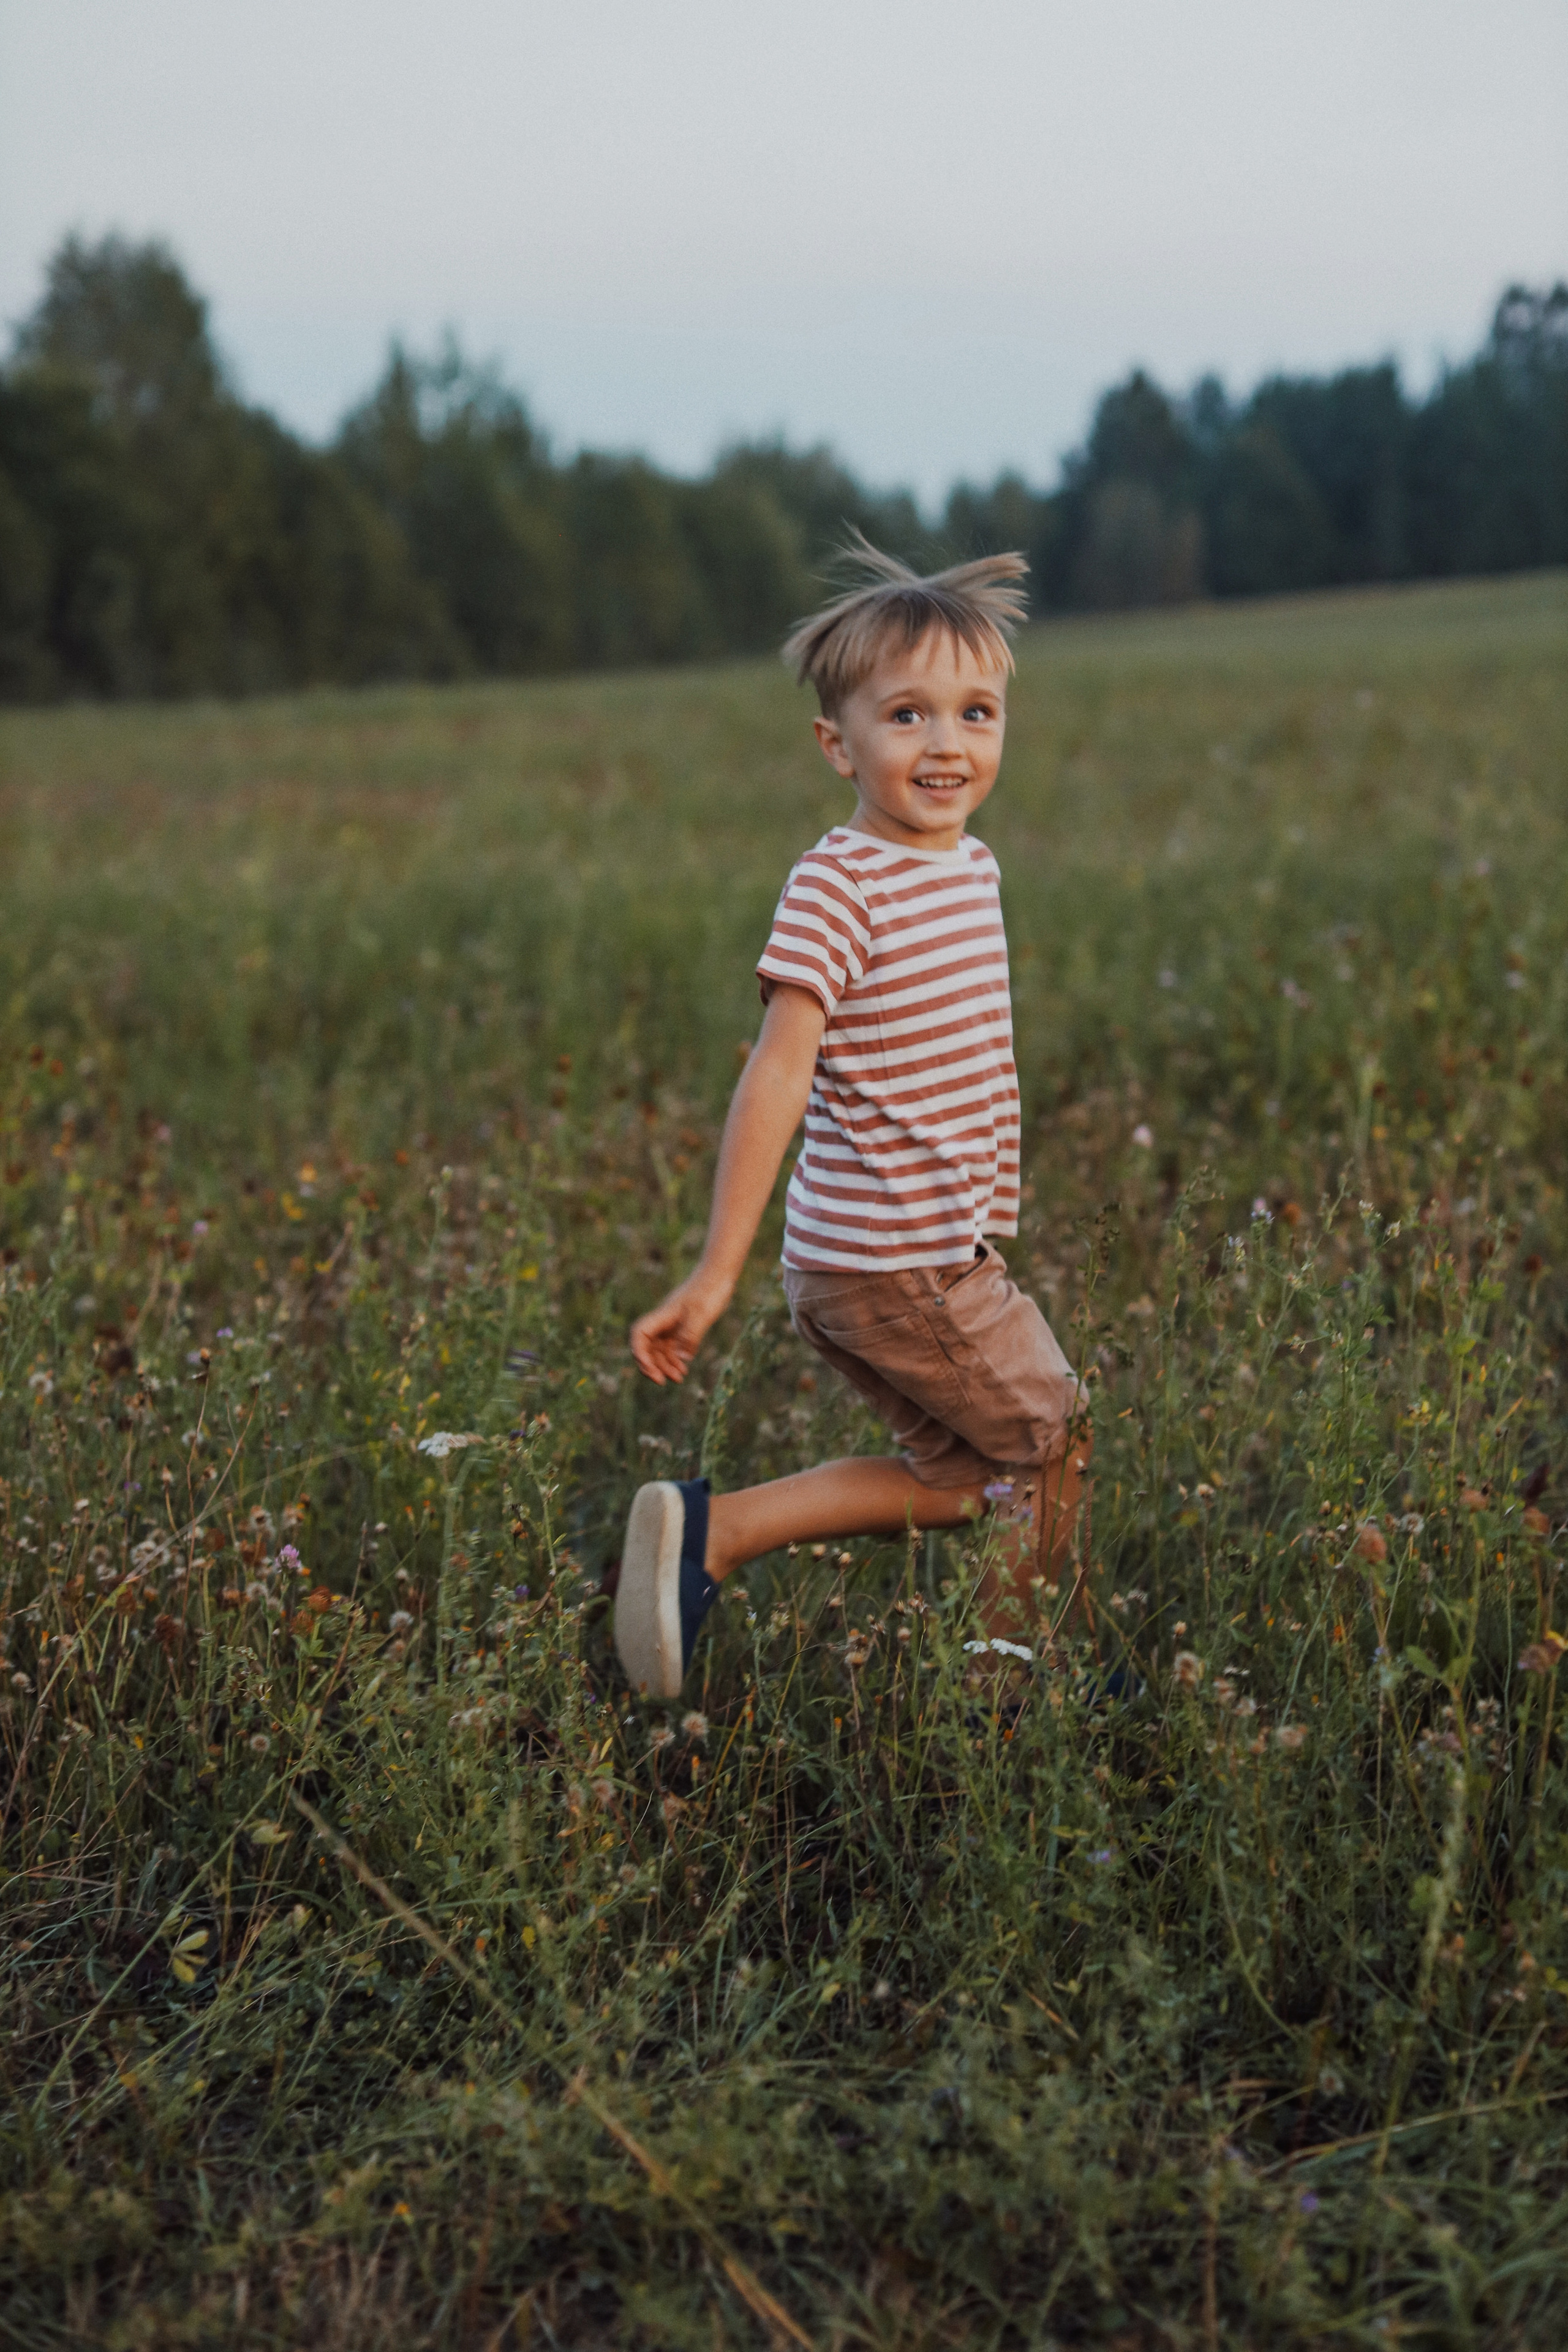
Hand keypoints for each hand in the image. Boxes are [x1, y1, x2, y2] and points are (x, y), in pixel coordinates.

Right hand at [630, 1268, 731, 1385]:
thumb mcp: (702, 1313)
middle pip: (646, 1346)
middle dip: (651, 1365)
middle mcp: (664, 1321)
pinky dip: (675, 1359)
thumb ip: (691, 1335)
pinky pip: (673, 1347)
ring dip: (665, 1365)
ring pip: (660, 1349)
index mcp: (662, 1316)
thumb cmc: (709, 1290)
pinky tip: (684, 1368)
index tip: (651, 1369)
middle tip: (661, 1381)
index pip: (639, 1335)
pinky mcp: (683, 1327)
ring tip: (679, 1379)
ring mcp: (672, 1325)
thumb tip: (683, 1358)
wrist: (719, 1275)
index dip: (640, 1353)